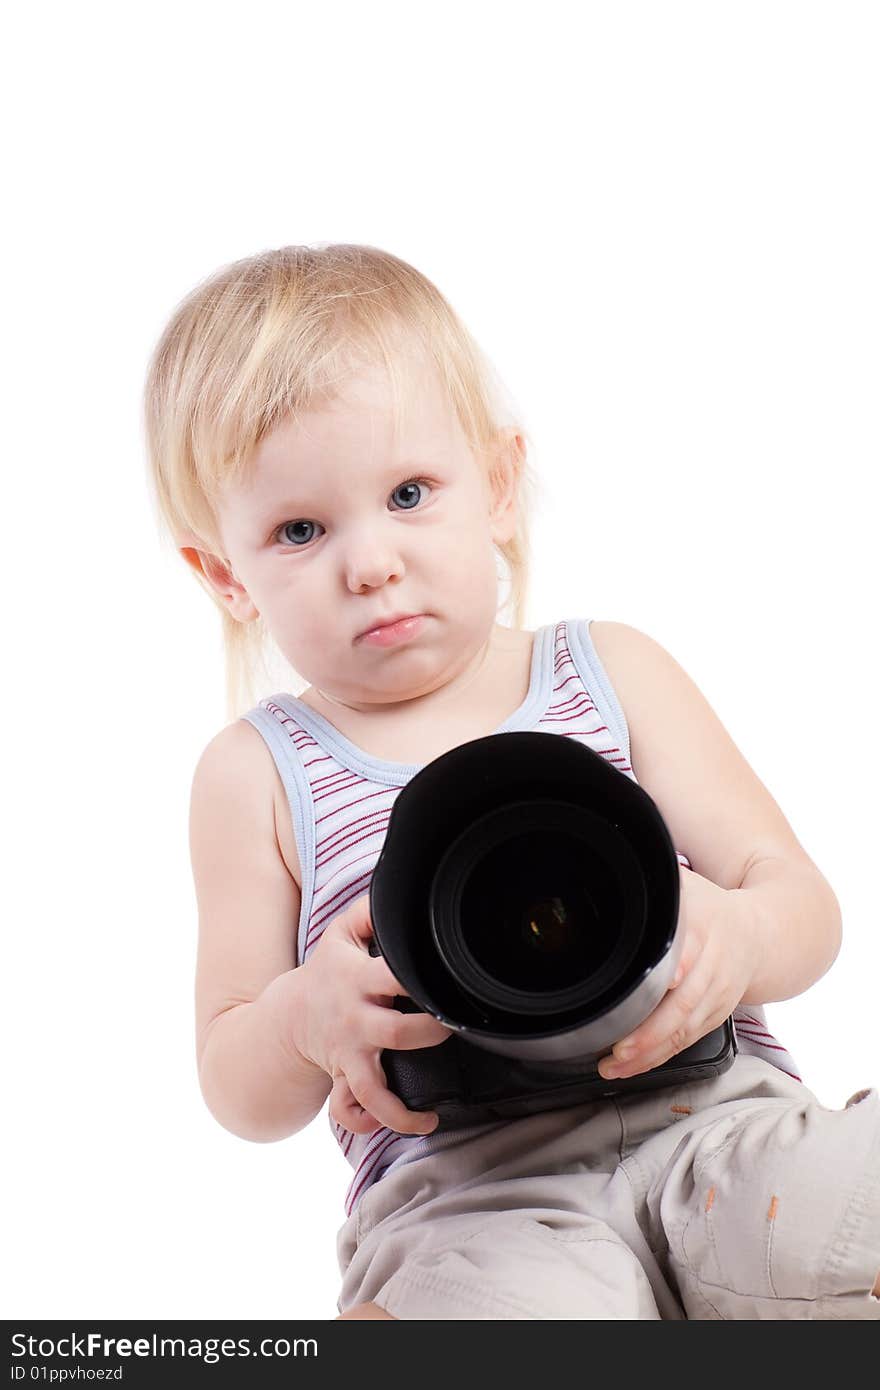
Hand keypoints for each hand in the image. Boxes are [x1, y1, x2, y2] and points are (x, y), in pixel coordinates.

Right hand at [291, 893, 451, 1135]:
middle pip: (396, 1034)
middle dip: (428, 1034)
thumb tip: (398, 890)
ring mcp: (349, 1054)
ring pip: (372, 1088)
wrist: (289, 1014)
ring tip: (431, 1113)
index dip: (420, 979)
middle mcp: (355, 1021)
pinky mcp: (345, 1078)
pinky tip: (407, 1124)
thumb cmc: (327, 972)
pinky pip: (353, 1111)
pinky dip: (372, 1123)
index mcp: (358, 981)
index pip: (392, 976)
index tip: (447, 980)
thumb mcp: (341, 934)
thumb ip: (369, 911)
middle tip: (452, 1028)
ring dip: (400, 1107)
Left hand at [597, 865, 758, 1079]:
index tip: (661, 983)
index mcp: (704, 929)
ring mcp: (717, 995)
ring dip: (648, 1052)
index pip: (689, 949)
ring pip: (684, 1029)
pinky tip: (633, 1065)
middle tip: (618, 1047)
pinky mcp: (716, 1015)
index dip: (676, 968)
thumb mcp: (686, 887)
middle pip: (683, 1003)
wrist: (765, 934)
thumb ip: (654, 883)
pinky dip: (659, 1056)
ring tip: (614, 1065)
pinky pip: (687, 1040)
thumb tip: (618, 864)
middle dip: (650, 1030)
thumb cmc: (714, 909)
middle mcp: (713, 966)